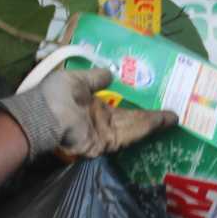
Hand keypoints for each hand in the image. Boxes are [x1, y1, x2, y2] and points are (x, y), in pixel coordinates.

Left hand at [1, 62, 177, 159]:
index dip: (136, 106)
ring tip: (173, 118)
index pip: (119, 108)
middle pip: (130, 120)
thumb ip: (94, 78)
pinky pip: (128, 135)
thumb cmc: (55, 95)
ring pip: (133, 127)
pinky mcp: (104, 143)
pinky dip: (145, 128)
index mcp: (92, 106)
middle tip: (172, 114)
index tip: (153, 100)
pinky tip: (161, 122)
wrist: (44, 116)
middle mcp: (99, 122)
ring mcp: (102, 134)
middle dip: (151, 118)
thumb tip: (110, 73)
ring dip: (153, 123)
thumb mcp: (76, 79)